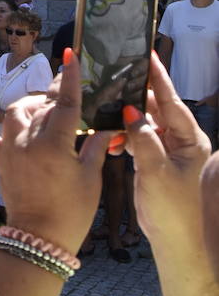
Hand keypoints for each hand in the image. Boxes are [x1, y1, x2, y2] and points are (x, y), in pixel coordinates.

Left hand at [0, 49, 109, 252]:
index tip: (70, 56)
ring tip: (46, 106)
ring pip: (16, 112)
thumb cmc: (72, 212)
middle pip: (43, 107)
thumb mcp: (91, 178)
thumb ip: (96, 146)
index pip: (66, 104)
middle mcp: (28, 142)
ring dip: (31, 104)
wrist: (40, 240)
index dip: (70, 79)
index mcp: (55, 146)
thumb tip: (108, 124)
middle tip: (71, 95)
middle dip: (57, 97)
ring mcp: (10, 150)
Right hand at [123, 51, 210, 243]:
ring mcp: (168, 150)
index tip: (147, 54)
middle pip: (157, 108)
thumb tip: (129, 110)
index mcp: (189, 140)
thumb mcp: (155, 170)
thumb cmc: (171, 208)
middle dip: (136, 95)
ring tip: (107, 107)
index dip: (159, 78)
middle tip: (116, 76)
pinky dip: (124, 136)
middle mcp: (181, 141)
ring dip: (127, 118)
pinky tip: (110, 140)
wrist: (172, 240)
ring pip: (145, 122)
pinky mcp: (156, 160)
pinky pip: (139, 138)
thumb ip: (142, 137)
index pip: (172, 101)